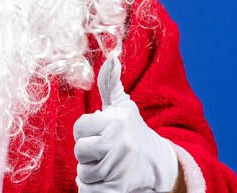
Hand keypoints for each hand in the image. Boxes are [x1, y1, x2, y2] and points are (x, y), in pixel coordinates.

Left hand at [73, 56, 177, 192]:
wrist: (158, 163)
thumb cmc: (133, 131)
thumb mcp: (122, 106)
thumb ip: (109, 82)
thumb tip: (112, 57)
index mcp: (115, 122)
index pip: (78, 128)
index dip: (86, 132)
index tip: (101, 132)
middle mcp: (118, 144)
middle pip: (79, 151)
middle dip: (88, 153)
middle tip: (104, 150)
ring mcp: (119, 167)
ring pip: (83, 172)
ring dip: (91, 170)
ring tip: (108, 163)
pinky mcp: (119, 188)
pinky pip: (88, 189)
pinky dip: (93, 187)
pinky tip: (107, 179)